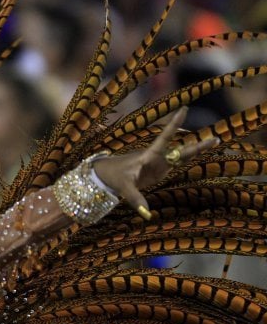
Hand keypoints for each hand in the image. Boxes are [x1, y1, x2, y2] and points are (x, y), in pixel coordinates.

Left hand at [92, 108, 217, 218]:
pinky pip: (176, 164)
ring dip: (197, 150)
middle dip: (197, 145)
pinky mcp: (159, 171)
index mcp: (148, 155)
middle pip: (180, 150)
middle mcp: (156, 157)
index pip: (164, 138)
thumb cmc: (113, 175)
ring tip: (214, 141)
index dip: (173, 125)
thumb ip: (135, 199)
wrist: (107, 174)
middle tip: (216, 138)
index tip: (183, 110)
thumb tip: (146, 213)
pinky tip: (200, 152)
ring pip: (181, 156)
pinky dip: (189, 158)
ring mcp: (159, 164)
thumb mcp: (123, 187)